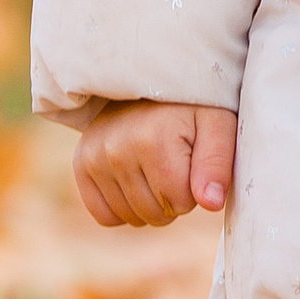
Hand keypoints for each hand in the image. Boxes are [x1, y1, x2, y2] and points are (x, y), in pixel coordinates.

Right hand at [73, 100, 236, 229]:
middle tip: (175, 161)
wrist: (149, 80)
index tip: (192, 158)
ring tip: (155, 166)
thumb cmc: (192, 106)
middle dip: (173, 197)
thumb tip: (211, 203)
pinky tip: (134, 182)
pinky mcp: (81, 164)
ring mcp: (94, 158)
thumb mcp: (217, 125)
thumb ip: (217, 163)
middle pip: (157, 214)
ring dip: (150, 203)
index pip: (182, 203)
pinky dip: (123, 208)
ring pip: (133, 218)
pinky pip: (104, 216)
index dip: (195, 188)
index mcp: (154, 141)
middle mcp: (117, 151)